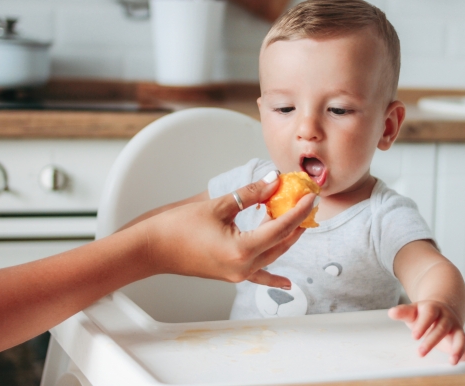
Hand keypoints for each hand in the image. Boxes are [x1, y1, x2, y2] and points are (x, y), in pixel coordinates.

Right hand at [136, 174, 315, 288]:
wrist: (153, 249)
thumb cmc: (178, 228)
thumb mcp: (219, 205)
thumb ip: (250, 194)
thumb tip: (273, 181)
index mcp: (242, 249)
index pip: (281, 227)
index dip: (299, 210)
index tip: (311, 196)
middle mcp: (244, 266)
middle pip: (281, 242)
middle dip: (297, 221)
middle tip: (307, 202)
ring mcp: (238, 274)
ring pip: (273, 255)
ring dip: (287, 237)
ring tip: (298, 219)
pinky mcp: (232, 274)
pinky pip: (259, 276)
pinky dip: (274, 277)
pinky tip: (287, 283)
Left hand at [388, 300, 464, 364]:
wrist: (442, 308)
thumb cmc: (424, 314)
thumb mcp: (413, 311)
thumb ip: (403, 312)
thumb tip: (391, 313)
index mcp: (433, 308)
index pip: (429, 314)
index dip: (423, 325)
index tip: (414, 337)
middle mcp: (446, 317)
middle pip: (442, 328)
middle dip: (432, 340)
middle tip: (420, 352)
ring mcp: (455, 327)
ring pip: (460, 336)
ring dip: (457, 348)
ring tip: (452, 361)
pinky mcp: (460, 337)